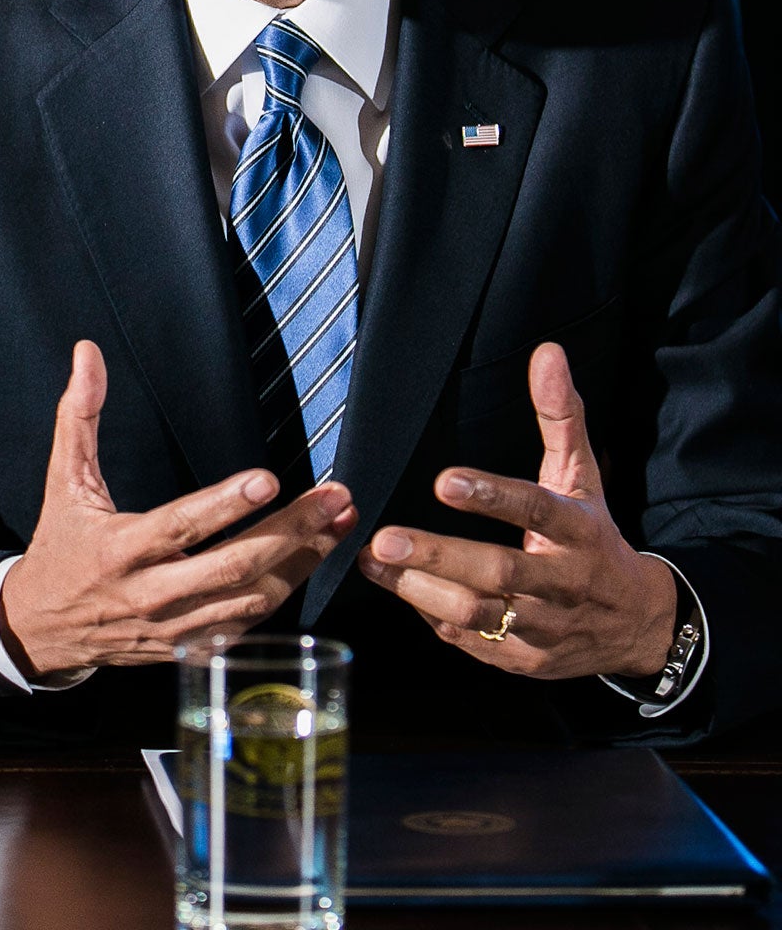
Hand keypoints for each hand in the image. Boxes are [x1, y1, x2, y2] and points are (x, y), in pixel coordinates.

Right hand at [0, 340, 357, 680]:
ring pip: (252, 599)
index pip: (180, 526)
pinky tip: (312, 558)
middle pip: (234, 566)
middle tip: (333, 498)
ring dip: (303, 560)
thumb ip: (78, 417)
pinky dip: (286, 590)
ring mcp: (175, 627)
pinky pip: (249, 623)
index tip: (269, 480)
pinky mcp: (191, 648)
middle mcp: (151, 593)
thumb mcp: (64, 482)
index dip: (226, 505)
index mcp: (120, 549)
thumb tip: (87, 354)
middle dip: (292, 531)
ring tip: (339, 523)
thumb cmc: (60, 547)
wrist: (43, 629)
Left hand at [357, 342, 676, 680]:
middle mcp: (564, 583)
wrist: (638, 625)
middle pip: (500, 572)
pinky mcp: (525, 660)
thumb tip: (547, 353)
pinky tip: (399, 588)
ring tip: (374, 560)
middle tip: (384, 537)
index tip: (444, 480)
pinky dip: (432, 617)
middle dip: (438, 555)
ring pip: (479, 614)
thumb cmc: (594, 539)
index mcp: (579, 533)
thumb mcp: (582, 479)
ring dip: (420, 589)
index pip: (537, 511)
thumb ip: (560, 418)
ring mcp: (545, 627)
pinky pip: (471, 641)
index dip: (492, 497)